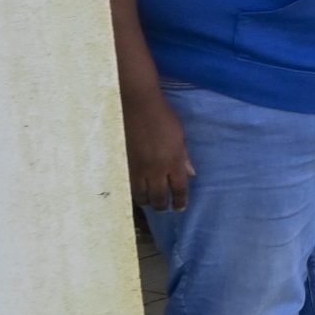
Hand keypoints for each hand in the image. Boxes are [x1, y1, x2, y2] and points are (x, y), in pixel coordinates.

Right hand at [124, 91, 195, 211]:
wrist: (137, 105)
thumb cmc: (162, 117)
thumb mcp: (180, 136)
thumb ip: (184, 157)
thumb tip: (191, 175)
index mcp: (173, 161)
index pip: (179, 189)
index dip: (180, 201)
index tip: (181, 207)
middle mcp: (155, 169)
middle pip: (159, 197)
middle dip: (163, 206)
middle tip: (165, 208)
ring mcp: (137, 168)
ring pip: (141, 195)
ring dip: (147, 201)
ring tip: (150, 202)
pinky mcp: (123, 164)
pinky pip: (128, 185)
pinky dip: (133, 192)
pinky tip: (136, 192)